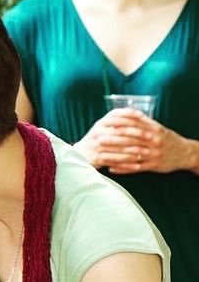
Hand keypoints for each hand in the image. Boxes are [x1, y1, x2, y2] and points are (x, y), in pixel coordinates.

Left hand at [75, 108, 194, 174]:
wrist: (184, 153)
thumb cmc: (166, 139)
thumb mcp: (157, 127)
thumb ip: (143, 121)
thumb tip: (126, 112)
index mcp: (154, 129)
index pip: (135, 125)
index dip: (120, 125)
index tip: (106, 124)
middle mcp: (154, 141)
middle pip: (131, 140)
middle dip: (113, 139)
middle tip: (98, 139)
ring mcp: (153, 154)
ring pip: (131, 154)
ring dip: (114, 155)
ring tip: (100, 155)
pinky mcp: (153, 166)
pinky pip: (135, 168)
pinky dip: (122, 169)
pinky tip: (111, 169)